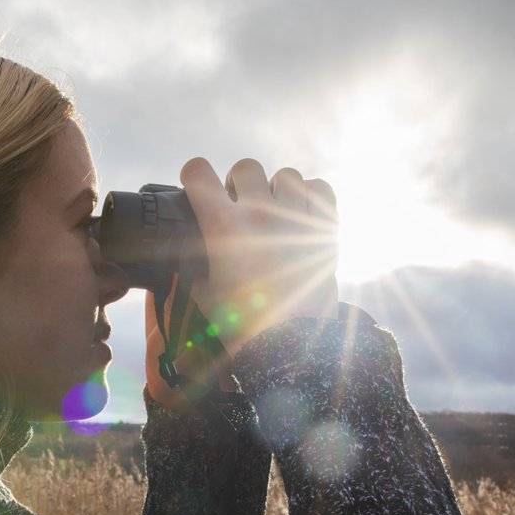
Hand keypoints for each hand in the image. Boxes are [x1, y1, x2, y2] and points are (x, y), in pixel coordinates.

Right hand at [145, 158, 338, 410]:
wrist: (289, 346)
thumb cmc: (241, 326)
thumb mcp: (201, 294)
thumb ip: (192, 265)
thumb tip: (190, 255)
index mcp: (221, 226)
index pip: (198, 173)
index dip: (194, 176)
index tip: (196, 184)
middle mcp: (259, 212)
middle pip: (245, 168)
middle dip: (238, 184)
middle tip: (239, 205)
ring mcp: (295, 216)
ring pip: (285, 175)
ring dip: (275, 190)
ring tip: (275, 211)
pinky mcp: (325, 228)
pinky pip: (319, 187)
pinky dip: (310, 195)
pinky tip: (302, 213)